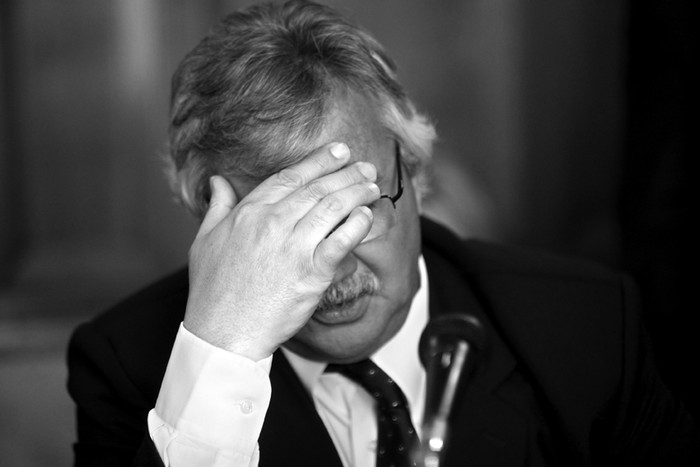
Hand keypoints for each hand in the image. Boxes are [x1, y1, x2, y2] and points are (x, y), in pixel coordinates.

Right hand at [184, 143, 379, 359]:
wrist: (223, 332)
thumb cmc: (213, 291)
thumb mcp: (205, 240)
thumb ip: (218, 207)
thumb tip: (218, 182)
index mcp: (249, 213)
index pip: (290, 177)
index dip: (318, 161)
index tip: (338, 152)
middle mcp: (273, 223)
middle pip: (317, 188)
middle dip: (345, 173)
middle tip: (365, 165)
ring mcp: (294, 247)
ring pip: (332, 208)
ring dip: (356, 193)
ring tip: (371, 187)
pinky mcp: (312, 273)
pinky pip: (341, 242)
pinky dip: (357, 225)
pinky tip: (366, 215)